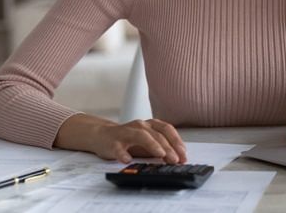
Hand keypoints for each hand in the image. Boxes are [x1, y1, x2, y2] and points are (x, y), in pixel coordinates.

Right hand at [55, 114, 186, 163]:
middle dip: (168, 147)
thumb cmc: (127, 140)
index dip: (177, 141)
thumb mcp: (146, 144)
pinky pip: (118, 147)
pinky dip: (122, 153)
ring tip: (161, 154)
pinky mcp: (113, 142)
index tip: (184, 155)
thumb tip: (177, 160)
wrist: (101, 136)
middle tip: (176, 160)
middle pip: (157, 134)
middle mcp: (139, 126)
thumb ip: (159, 149)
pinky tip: (127, 160)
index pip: (167, 130)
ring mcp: (126, 133)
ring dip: (153, 145)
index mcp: (149, 125)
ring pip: (141, 135)